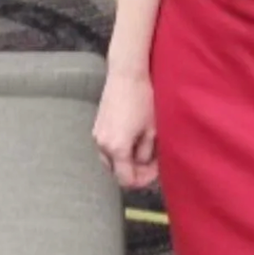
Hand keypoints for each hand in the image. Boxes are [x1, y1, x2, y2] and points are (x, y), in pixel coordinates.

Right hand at [92, 70, 158, 190]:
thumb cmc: (143, 99)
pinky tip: (133, 137)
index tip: (156, 171)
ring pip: (111, 160)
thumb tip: (146, 165)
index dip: (143, 180)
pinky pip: (107, 148)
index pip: (126, 180)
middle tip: (153, 161)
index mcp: (117, 148)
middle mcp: (102, 145)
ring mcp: (97, 135)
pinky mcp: (97, 127)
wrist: (127, 74)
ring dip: (127, 160)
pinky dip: (119, 149)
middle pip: (117, 172)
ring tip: (144, 147)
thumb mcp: (152, 131)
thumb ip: (148, 154)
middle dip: (135, 171)